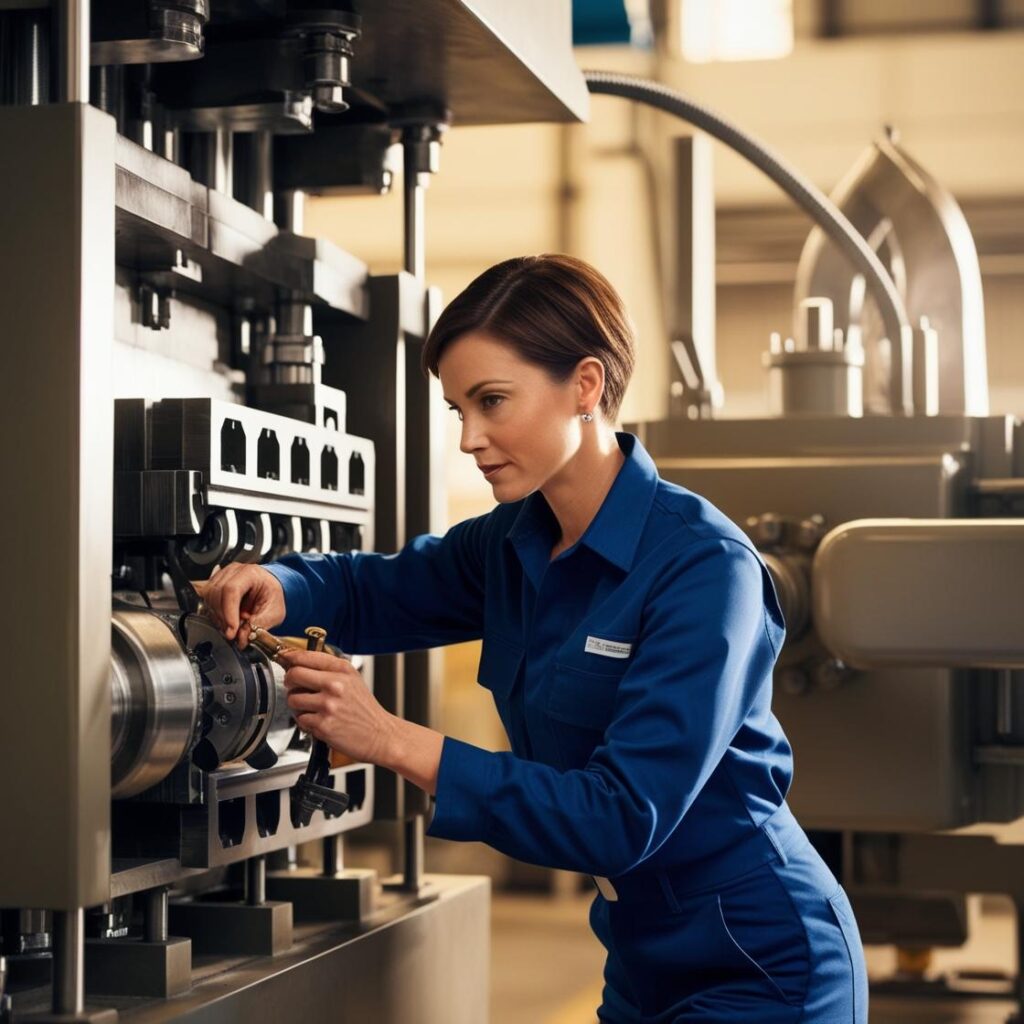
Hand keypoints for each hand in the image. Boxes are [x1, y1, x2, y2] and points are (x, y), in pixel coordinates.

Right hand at [193, 563, 285, 647]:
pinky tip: (226, 619)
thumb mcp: (275, 613)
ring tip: (232, 625)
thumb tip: (242, 637)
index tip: (232, 630)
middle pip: (217, 594)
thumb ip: (260, 625)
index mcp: (250, 573)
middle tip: (233, 632)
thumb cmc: (272, 596)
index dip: (229, 612)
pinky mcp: (214, 584)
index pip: (232, 590)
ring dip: (218, 617)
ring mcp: (222, 576)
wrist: (269, 589)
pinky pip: (206, 600)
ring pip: (208, 598)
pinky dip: (214, 613)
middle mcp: (233, 571)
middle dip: (223, 618)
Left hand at [280, 649, 397, 765]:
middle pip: (294, 674)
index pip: (306, 656)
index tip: (285, 659)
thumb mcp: (352, 680)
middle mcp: (335, 685)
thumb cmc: (365, 709)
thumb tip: (299, 663)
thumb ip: (329, 669)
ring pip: (293, 698)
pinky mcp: (323, 725)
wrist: (379, 734)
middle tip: (295, 686)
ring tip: (311, 708)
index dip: (290, 657)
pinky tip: (318, 721)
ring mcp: (328, 705)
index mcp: (342, 670)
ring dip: (297, 705)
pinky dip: (306, 722)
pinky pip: (300, 719)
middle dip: (290, 681)